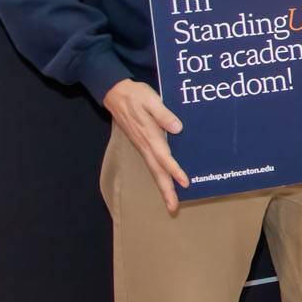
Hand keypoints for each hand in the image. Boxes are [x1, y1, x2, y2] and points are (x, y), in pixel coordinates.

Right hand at [103, 78, 188, 212]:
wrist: (116, 93)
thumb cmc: (136, 95)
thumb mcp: (151, 100)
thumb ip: (163, 114)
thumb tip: (176, 128)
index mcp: (150, 135)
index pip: (164, 157)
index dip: (175, 171)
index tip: (185, 183)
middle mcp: (146, 145)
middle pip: (157, 171)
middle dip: (166, 190)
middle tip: (173, 208)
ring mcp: (143, 146)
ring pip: (154, 170)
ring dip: (163, 186)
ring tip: (172, 202)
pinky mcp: (143, 144)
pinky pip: (153, 164)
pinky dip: (160, 175)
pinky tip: (167, 181)